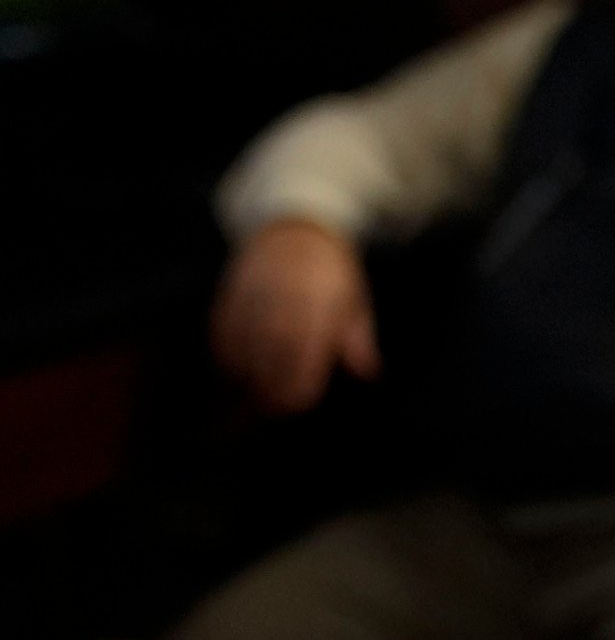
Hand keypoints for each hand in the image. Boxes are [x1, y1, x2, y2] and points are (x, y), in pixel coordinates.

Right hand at [211, 219, 376, 414]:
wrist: (294, 228)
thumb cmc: (332, 274)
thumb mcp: (354, 301)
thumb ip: (358, 338)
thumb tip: (366, 372)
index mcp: (319, 297)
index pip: (305, 342)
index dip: (298, 375)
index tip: (296, 404)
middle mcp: (283, 293)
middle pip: (271, 344)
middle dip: (269, 380)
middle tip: (270, 411)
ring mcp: (254, 289)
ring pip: (243, 337)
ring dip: (243, 371)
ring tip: (249, 398)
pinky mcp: (232, 289)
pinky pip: (223, 324)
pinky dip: (225, 350)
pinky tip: (230, 370)